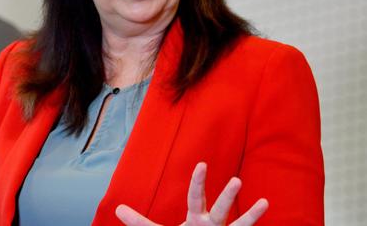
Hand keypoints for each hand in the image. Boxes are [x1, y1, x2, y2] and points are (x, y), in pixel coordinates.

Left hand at [115, 162, 267, 225]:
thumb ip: (140, 222)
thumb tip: (118, 209)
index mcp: (196, 217)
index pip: (196, 197)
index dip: (198, 181)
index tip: (201, 164)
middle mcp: (213, 224)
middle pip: (221, 207)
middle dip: (227, 195)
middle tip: (236, 180)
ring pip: (238, 225)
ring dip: (250, 216)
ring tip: (264, 203)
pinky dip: (253, 223)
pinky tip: (266, 212)